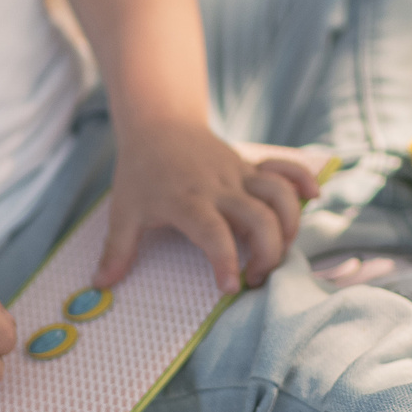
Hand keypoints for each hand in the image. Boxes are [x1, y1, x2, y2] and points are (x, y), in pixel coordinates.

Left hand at [97, 119, 322, 292]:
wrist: (159, 123)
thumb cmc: (141, 172)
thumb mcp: (123, 210)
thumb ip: (117, 249)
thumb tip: (99, 285)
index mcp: (187, 201)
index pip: (213, 232)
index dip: (225, 261)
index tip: (230, 288)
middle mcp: (219, 187)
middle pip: (259, 217)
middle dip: (268, 253)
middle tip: (255, 278)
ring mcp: (239, 174)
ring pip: (279, 195)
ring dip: (289, 227)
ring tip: (277, 252)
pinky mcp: (251, 166)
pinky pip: (285, 168)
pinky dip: (302, 181)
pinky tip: (312, 198)